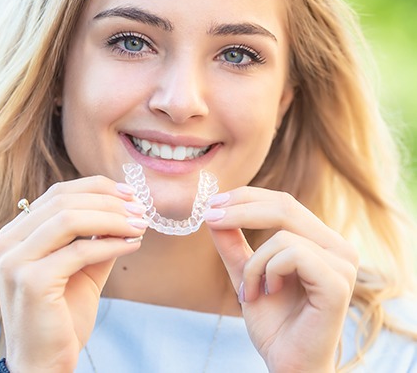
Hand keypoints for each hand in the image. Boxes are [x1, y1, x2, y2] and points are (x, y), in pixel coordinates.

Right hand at [0, 176, 147, 372]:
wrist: (45, 363)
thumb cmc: (63, 314)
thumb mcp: (83, 266)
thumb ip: (97, 236)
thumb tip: (127, 208)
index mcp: (14, 234)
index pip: (58, 193)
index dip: (97, 187)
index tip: (129, 193)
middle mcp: (6, 242)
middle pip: (64, 201)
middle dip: (109, 201)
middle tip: (141, 209)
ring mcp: (13, 261)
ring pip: (70, 219)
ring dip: (113, 218)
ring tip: (140, 225)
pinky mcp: (31, 281)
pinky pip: (80, 250)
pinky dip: (112, 244)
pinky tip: (133, 245)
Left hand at [204, 187, 357, 372]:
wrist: (288, 364)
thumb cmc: (273, 322)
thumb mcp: (246, 273)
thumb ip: (233, 244)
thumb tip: (214, 211)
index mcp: (320, 240)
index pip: (283, 202)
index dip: (246, 197)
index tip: (213, 202)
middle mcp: (337, 247)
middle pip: (284, 206)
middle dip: (240, 209)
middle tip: (211, 217)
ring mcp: (342, 264)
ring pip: (282, 234)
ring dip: (254, 263)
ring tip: (250, 291)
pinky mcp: (338, 282)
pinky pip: (292, 253)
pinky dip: (268, 271)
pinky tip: (269, 292)